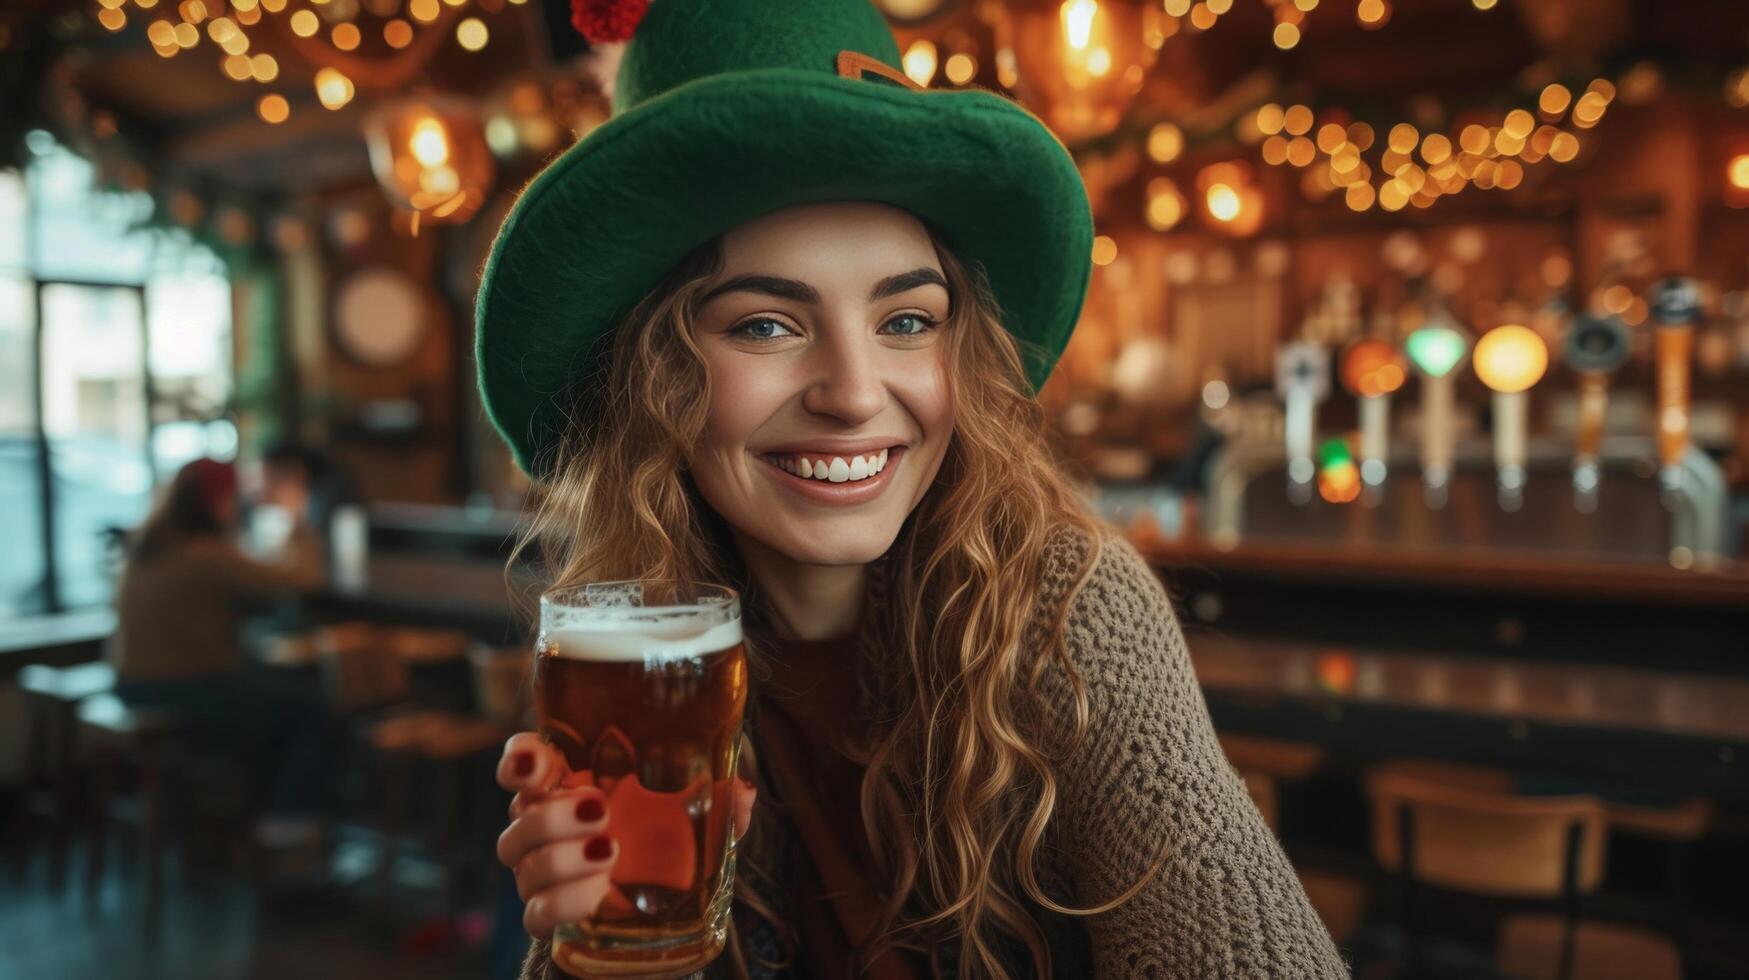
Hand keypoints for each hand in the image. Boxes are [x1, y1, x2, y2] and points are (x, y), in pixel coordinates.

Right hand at [495, 732, 756, 940]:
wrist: (664, 919)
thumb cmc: (672, 853)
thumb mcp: (699, 822)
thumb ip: (718, 804)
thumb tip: (743, 792)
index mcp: (574, 788)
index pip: (527, 763)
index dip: (521, 757)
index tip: (538, 759)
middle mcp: (549, 827)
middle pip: (520, 813)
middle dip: (551, 810)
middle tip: (599, 808)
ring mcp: (545, 873)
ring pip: (521, 859)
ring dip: (561, 855)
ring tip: (609, 851)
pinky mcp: (552, 916)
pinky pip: (536, 911)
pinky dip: (564, 900)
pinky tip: (598, 892)